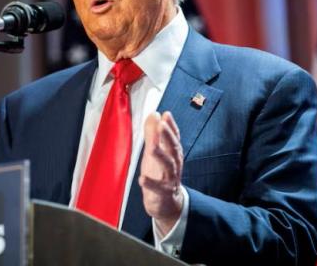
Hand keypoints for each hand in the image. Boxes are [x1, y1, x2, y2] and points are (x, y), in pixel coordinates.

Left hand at [139, 111, 183, 235]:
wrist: (166, 203)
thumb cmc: (159, 173)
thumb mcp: (155, 152)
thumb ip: (153, 133)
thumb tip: (154, 114)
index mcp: (173, 153)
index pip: (174, 137)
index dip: (171, 126)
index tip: (166, 114)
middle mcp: (174, 164)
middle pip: (173, 148)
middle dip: (168, 136)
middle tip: (161, 125)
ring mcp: (170, 178)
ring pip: (168, 165)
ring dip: (160, 155)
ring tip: (151, 147)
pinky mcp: (163, 193)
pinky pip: (158, 188)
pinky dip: (150, 183)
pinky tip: (142, 178)